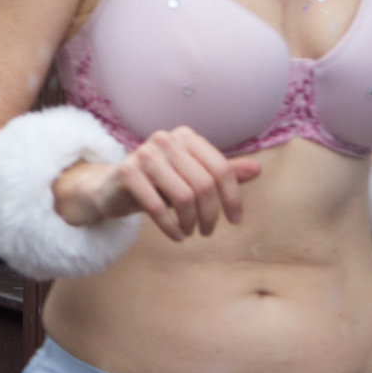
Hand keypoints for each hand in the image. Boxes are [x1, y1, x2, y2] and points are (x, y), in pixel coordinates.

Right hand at [58, 127, 260, 242]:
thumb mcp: (192, 178)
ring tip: (190, 232)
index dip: (232, 198)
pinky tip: (176, 236)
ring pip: (183, 196)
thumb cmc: (160, 184)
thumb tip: (258, 170)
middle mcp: (165, 139)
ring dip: (191, 222)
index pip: (221, 168)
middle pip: (203, 184)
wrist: (113, 189)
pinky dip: (171, 227)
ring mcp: (144, 154)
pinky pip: (157, 206)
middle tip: (207, 231)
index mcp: (185, 136)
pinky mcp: (126, 172)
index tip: (235, 220)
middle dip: (210, 214)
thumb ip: (222, 174)